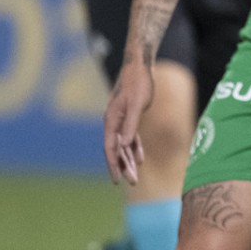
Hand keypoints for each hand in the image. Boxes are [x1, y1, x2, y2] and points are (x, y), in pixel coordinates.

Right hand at [104, 60, 154, 184]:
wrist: (139, 67)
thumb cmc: (138, 84)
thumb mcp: (136, 105)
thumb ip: (130, 125)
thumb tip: (124, 145)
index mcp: (111, 120)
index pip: (110, 148)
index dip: (113, 165)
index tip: (117, 180)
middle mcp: (113, 122)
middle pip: (116, 150)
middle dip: (123, 167)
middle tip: (132, 183)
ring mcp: (120, 120)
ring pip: (123, 146)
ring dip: (128, 160)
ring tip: (135, 177)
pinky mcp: (129, 117)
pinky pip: (130, 138)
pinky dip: (134, 148)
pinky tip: (140, 159)